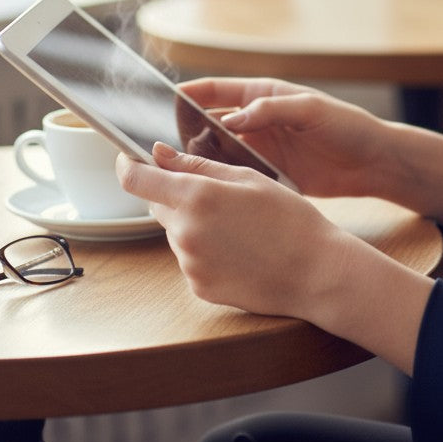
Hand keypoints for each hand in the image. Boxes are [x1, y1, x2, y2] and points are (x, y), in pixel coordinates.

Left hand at [116, 141, 435, 373]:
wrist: (315, 271)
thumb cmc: (289, 218)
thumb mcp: (248, 178)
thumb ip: (198, 166)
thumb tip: (158, 154)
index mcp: (197, 197)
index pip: (137, 179)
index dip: (128, 165)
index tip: (129, 159)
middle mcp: (186, 232)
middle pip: (157, 205)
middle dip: (174, 193)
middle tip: (215, 193)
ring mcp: (190, 264)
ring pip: (175, 231)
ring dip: (192, 222)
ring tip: (237, 225)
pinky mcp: (199, 287)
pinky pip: (190, 258)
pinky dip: (205, 248)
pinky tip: (239, 248)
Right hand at [178, 77, 394, 198]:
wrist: (374, 162)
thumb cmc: (347, 126)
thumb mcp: (311, 110)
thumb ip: (271, 110)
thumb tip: (232, 120)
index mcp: (264, 95)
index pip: (218, 90)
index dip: (191, 94)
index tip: (165, 100)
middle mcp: (257, 121)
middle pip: (212, 124)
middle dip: (188, 132)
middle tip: (164, 146)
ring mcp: (262, 149)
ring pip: (221, 153)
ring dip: (203, 160)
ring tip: (180, 170)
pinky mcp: (270, 175)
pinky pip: (238, 176)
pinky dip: (223, 181)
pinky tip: (209, 190)